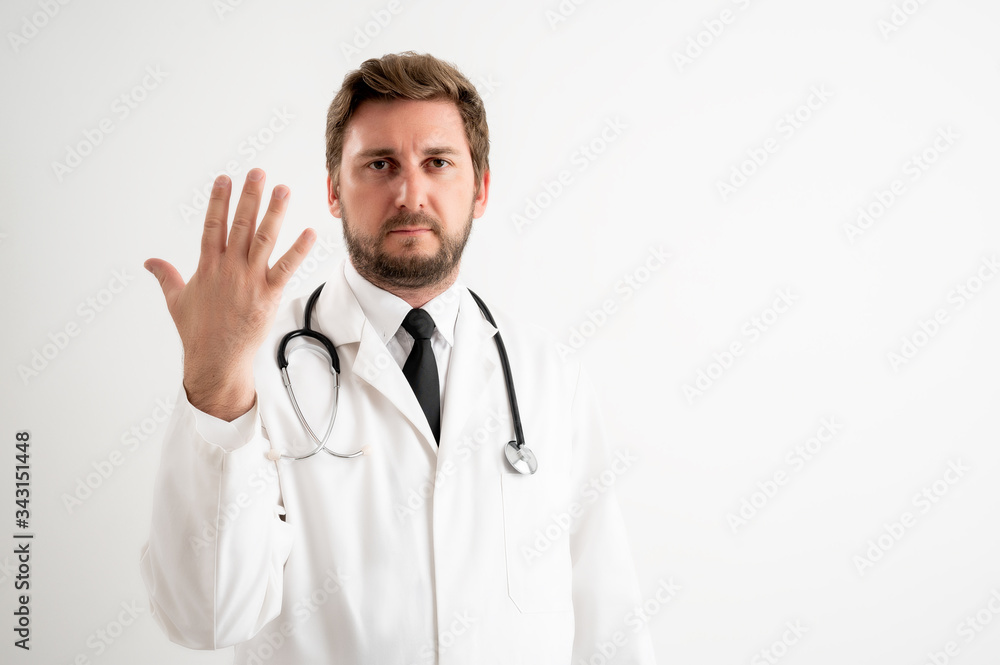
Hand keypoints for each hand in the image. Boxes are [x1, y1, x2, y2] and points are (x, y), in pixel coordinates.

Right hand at [145, 169, 315, 419]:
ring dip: (274, 213)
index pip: (213, 225)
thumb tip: (149, 262)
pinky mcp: (268, 295)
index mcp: (208, 267)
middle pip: (240, 225)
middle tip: (258, 172)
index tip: (225, 179)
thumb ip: (166, 276)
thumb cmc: (197, 332)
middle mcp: (229, 269)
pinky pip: (286, 268)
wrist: (215, 360)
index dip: (219, 201)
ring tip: (283, 190)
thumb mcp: (176, 300)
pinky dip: (299, 250)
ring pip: (264, 239)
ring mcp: (249, 280)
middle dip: (249, 197)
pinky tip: (310, 232)